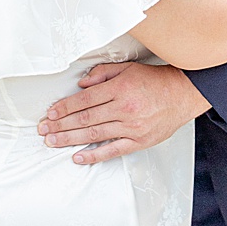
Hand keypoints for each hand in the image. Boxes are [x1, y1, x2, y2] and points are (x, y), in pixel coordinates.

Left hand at [38, 61, 209, 163]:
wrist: (182, 94)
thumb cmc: (154, 81)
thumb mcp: (126, 68)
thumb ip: (101, 74)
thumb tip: (81, 85)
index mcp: (118, 89)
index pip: (83, 100)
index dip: (64, 108)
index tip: (50, 114)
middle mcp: (124, 108)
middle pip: (84, 119)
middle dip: (60, 125)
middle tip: (44, 130)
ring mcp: (131, 127)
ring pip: (94, 134)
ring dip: (70, 139)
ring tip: (53, 142)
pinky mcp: (139, 141)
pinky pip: (112, 150)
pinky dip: (94, 155)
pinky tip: (78, 157)